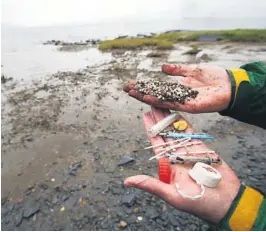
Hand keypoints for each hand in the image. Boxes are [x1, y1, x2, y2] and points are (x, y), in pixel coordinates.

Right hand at [123, 64, 231, 112]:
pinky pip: (170, 104)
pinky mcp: (188, 106)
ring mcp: (181, 102)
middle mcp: (176, 96)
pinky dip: (158, 101)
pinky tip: (147, 97)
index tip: (132, 83)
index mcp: (177, 88)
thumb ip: (177, 70)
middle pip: (154, 94)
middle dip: (140, 91)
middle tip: (125, 88)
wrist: (229, 85)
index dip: (144, 86)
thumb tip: (162, 67)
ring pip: (159, 100)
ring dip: (145, 96)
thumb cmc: (213, 77)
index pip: (156, 87)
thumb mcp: (192, 70)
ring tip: (131, 92)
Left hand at [124, 107, 239, 223]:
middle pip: (166, 134)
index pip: (156, 143)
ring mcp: (190, 151)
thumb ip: (151, 185)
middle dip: (159, 119)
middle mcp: (177, 156)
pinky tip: (180, 114)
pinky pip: (193, 134)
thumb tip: (127, 182)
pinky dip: (186, 124)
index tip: (145, 116)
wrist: (226, 202)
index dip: (151, 129)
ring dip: (171, 118)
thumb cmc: (199, 203)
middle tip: (154, 104)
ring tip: (165, 105)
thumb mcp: (172, 195)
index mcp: (168, 165)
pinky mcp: (203, 149)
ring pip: (178, 131)